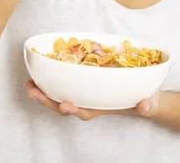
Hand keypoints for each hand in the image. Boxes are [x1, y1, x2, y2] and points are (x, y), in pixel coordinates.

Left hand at [24, 80, 160, 120]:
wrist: (145, 97)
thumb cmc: (145, 101)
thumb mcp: (149, 103)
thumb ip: (148, 105)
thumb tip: (145, 104)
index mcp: (103, 107)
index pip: (85, 111)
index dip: (74, 109)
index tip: (64, 104)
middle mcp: (91, 102)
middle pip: (66, 105)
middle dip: (48, 100)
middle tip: (32, 91)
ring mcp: (87, 93)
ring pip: (62, 95)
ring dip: (45, 91)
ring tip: (30, 83)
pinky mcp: (86, 83)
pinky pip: (67, 83)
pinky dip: (55, 78)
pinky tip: (45, 69)